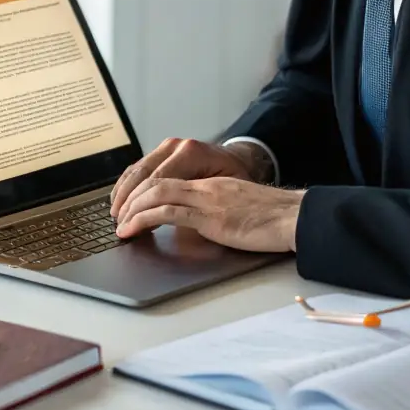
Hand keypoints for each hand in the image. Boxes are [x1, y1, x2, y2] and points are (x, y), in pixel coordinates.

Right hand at [110, 137, 270, 220]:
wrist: (241, 157)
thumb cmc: (236, 177)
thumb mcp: (225, 189)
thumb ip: (197, 200)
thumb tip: (168, 216)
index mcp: (190, 153)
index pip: (157, 182)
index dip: (141, 206)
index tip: (131, 224)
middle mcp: (176, 146)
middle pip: (142, 175)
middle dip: (128, 201)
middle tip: (119, 223)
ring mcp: (167, 147)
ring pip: (136, 169)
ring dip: (123, 193)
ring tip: (116, 214)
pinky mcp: (162, 151)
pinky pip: (139, 166)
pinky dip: (127, 184)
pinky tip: (120, 199)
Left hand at [113, 177, 303, 252]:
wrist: (294, 217)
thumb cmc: (273, 219)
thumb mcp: (238, 209)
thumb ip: (216, 210)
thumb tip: (197, 223)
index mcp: (211, 182)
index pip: (166, 178)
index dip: (141, 190)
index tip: (128, 205)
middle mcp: (205, 185)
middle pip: (154, 181)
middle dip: (129, 198)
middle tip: (116, 215)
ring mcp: (206, 198)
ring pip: (155, 194)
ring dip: (131, 209)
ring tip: (118, 225)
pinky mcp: (209, 216)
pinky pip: (166, 213)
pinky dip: (142, 220)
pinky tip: (130, 230)